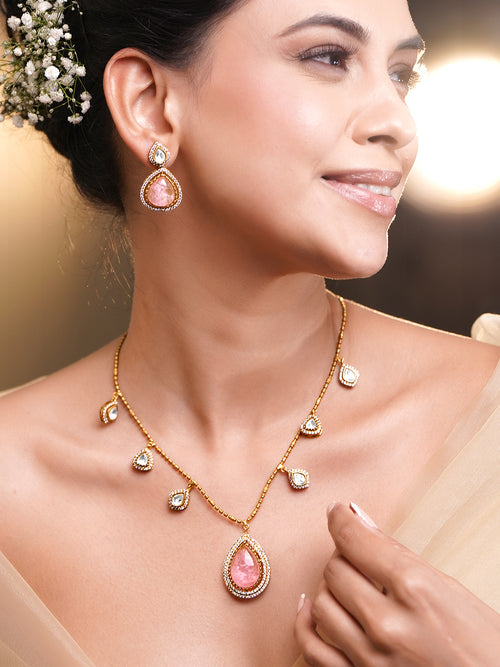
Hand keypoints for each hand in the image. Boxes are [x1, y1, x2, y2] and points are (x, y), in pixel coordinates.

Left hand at [294, 502, 499, 665]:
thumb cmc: (483, 648)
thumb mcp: (450, 590)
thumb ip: (399, 555)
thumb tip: (360, 521)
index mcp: (415, 590)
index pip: (355, 540)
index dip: (340, 518)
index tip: (337, 512)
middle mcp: (387, 624)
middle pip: (335, 570)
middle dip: (343, 555)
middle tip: (355, 555)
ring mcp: (371, 659)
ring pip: (321, 605)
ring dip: (330, 588)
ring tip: (348, 584)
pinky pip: (313, 650)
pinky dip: (304, 625)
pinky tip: (310, 609)